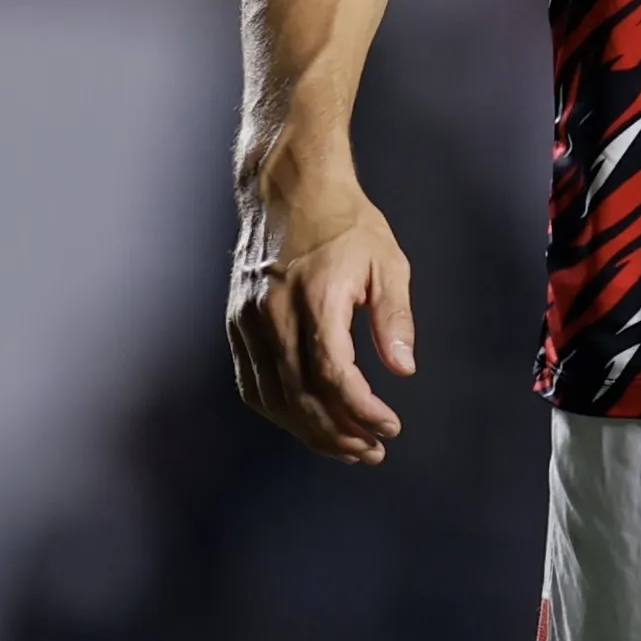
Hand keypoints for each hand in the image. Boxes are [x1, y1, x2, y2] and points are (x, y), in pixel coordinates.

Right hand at [229, 180, 416, 463]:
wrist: (288, 190)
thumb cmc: (346, 223)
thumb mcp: (387, 260)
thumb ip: (394, 316)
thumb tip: (404, 368)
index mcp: (316, 296)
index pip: (334, 373)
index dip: (361, 409)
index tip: (390, 425)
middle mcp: (274, 314)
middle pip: (301, 395)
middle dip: (339, 432)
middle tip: (373, 450)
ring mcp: (249, 321)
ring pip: (274, 397)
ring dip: (310, 430)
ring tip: (347, 446)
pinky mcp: (237, 325)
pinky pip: (253, 384)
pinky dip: (279, 412)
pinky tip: (306, 422)